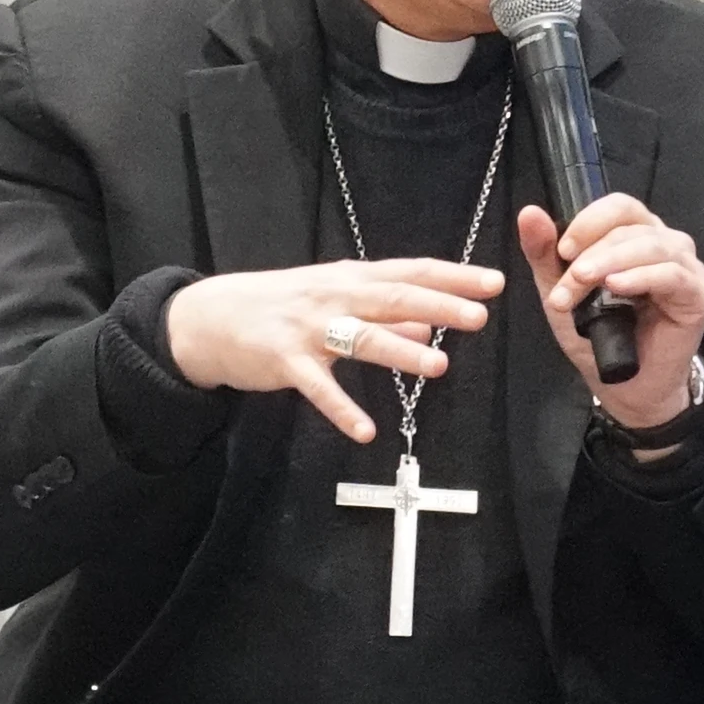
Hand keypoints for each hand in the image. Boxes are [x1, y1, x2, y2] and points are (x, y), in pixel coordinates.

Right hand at [166, 257, 502, 442]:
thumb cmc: (278, 305)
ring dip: (401, 353)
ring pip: (362, 339)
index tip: (493, 282)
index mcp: (351, 279)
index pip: (410, 273)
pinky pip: (319, 389)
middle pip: (394, 299)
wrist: (210, 316)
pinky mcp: (285, 362)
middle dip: (439, 307)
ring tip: (439, 368)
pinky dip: (342, 410)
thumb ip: (380, 314)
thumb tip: (429, 329)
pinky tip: (365, 431)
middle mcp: (334, 297)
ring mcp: (309, 329)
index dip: (453, 277)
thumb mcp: (332, 298)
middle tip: (479, 317)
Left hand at [516, 196, 703, 428]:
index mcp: (637, 235)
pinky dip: (641, 276)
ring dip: (611, 262)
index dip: (589, 221)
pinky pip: (672, 275)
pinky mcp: (699, 296)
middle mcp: (666, 244)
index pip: (620, 207)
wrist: (624, 385)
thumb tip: (529, 213)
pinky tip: (617, 287)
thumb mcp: (561, 291)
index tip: (562, 250)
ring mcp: (686, 269)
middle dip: (593, 253)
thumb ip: (545, 254)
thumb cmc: (598, 335)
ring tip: (584, 282)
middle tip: (568, 283)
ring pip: (652, 245)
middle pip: (631, 227)